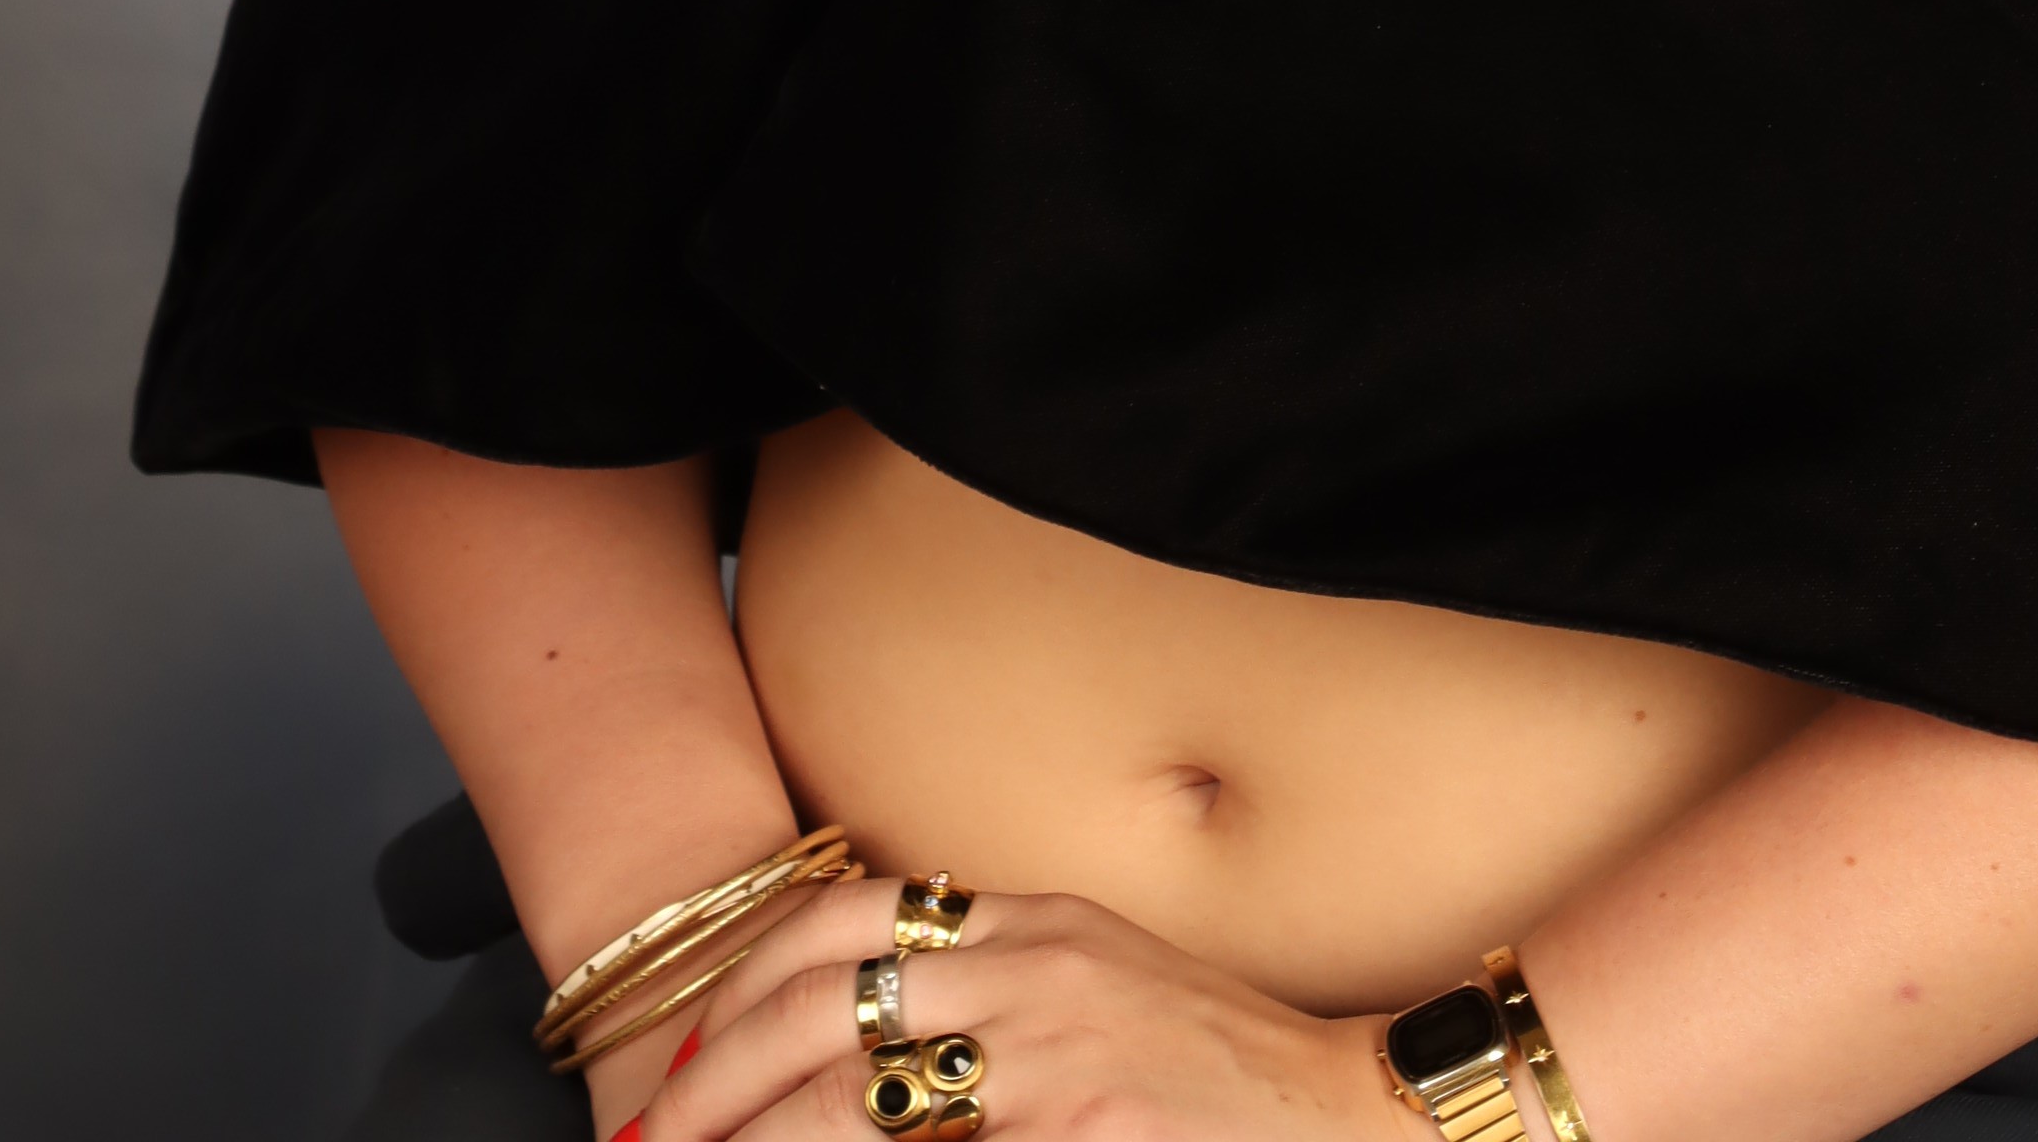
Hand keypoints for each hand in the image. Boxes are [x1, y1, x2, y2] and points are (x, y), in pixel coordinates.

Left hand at [637, 880, 1396, 1141]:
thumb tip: (866, 1045)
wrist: (1348, 1111)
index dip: (744, 980)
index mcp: (1030, 919)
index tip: (689, 1057)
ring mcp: (1053, 1055)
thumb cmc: (1215, 1066)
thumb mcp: (1098, 981)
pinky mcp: (1077, 1131)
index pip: (844, 917)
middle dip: (716, 1087)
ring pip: (855, 1099)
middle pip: (822, 1007)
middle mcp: (1031, 969)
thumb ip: (994, 986)